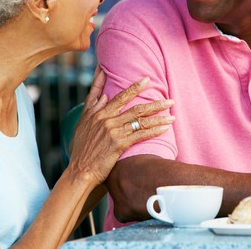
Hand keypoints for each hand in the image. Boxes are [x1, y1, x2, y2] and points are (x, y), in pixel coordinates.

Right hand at [69, 69, 173, 183]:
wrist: (80, 172)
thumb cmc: (80, 152)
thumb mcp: (81, 127)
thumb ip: (91, 109)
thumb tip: (104, 96)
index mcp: (95, 113)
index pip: (111, 93)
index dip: (127, 84)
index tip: (142, 77)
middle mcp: (104, 118)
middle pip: (129, 101)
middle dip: (143, 91)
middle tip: (157, 84)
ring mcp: (112, 130)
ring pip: (139, 117)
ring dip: (157, 112)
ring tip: (171, 107)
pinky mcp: (119, 143)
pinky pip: (142, 133)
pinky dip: (155, 129)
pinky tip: (166, 127)